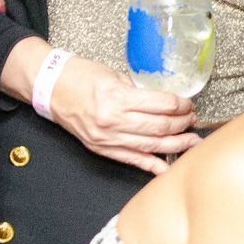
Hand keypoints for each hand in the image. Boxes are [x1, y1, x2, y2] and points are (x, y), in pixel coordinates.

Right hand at [49, 55, 200, 175]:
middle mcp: (113, 121)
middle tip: (193, 121)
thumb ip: (138, 91)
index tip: (188, 104)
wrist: (50, 89)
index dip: (181, 106)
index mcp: (118, 98)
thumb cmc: (79, 76)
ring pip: (150, 146)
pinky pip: (132, 160)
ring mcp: (107, 138)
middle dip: (182, 125)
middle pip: (159, 127)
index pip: (161, 105)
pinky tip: (167, 167)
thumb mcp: (113, 76)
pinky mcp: (102, 148)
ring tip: (191, 142)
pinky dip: (151, 165)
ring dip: (175, 145)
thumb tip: (162, 103)